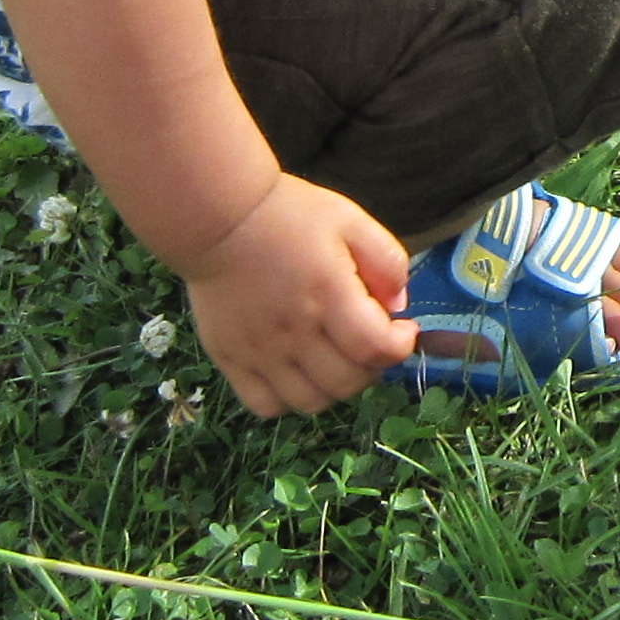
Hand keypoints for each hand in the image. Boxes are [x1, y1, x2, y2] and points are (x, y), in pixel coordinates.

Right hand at [176, 175, 418, 413]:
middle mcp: (294, 331)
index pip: (376, 348)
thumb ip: (387, 261)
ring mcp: (259, 351)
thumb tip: (396, 308)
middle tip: (366, 342)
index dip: (400, 346)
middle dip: (372, 367)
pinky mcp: (230, 360)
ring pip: (310, 402)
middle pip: (347, 382)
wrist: (219, 216)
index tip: (400, 329)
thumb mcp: (351, 220)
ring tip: (332, 359)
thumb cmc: (289, 214)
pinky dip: (287, 399)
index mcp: (328, 294)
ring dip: (334, 387)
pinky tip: (294, 372)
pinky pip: (265, 405)